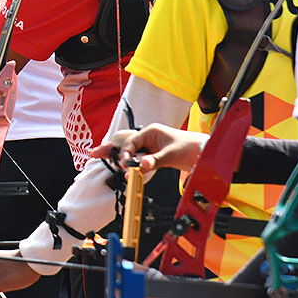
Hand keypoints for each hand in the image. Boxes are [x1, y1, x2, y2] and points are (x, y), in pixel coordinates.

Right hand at [90, 124, 206, 174]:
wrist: (204, 152)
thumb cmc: (190, 148)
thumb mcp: (171, 155)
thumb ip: (155, 160)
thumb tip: (141, 166)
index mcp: (151, 131)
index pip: (132, 142)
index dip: (125, 153)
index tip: (124, 165)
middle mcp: (148, 137)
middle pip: (125, 143)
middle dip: (110, 148)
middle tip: (94, 153)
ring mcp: (150, 146)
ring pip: (130, 151)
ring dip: (119, 157)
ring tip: (100, 156)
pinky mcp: (154, 154)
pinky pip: (138, 158)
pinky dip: (130, 163)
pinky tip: (122, 166)